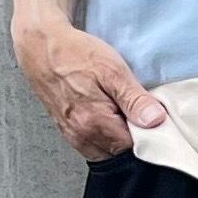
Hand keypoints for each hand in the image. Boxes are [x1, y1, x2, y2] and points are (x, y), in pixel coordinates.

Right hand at [10, 14, 166, 159]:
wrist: (41, 47)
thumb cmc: (75, 55)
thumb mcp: (113, 71)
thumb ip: (135, 100)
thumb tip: (156, 121)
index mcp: (95, 124)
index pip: (135, 146)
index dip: (147, 130)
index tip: (151, 113)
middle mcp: (82, 135)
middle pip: (120, 151)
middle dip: (132, 134)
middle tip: (134, 107)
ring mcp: (72, 134)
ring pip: (106, 149)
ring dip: (117, 134)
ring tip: (118, 107)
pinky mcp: (66, 129)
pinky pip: (92, 143)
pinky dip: (103, 132)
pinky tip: (105, 111)